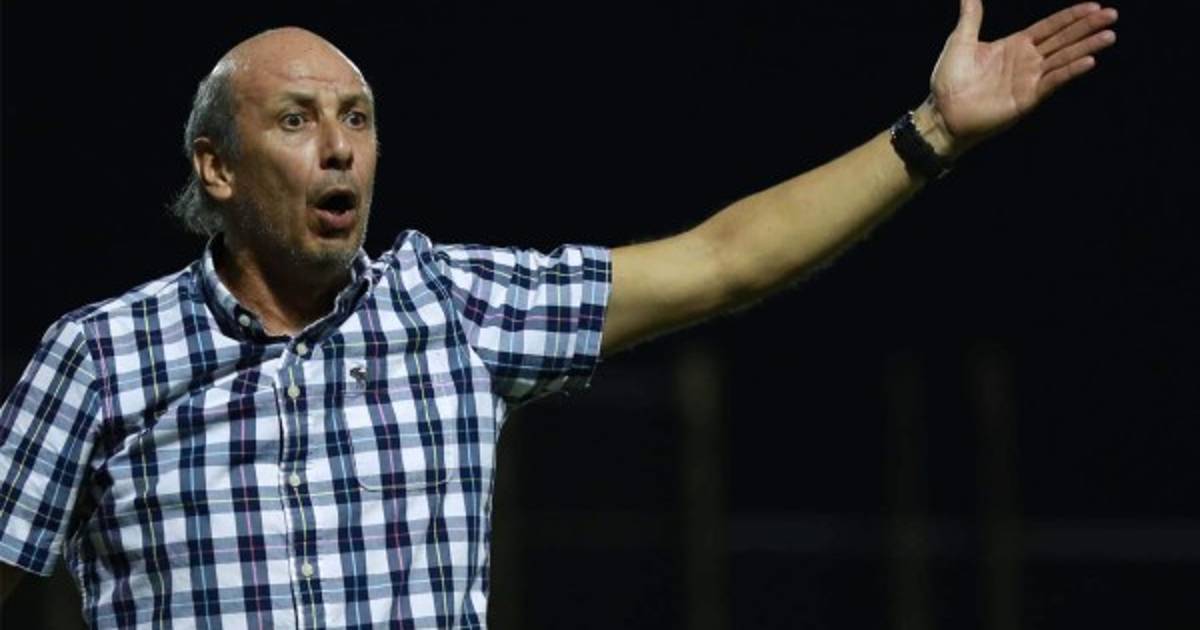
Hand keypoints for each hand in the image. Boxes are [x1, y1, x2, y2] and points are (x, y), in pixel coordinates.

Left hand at [928, 0, 1118, 155]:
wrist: (942, 112)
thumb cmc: (949, 80)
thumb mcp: (960, 41)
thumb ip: (971, 17)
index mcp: (1015, 45)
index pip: (1050, 27)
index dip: (1071, 16)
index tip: (1094, 5)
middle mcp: (1027, 61)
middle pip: (1063, 39)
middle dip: (1087, 27)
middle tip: (1112, 14)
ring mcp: (1029, 80)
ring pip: (1063, 58)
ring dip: (1086, 47)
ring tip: (1109, 35)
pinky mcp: (1027, 98)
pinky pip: (1052, 81)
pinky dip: (1069, 71)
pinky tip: (1088, 61)